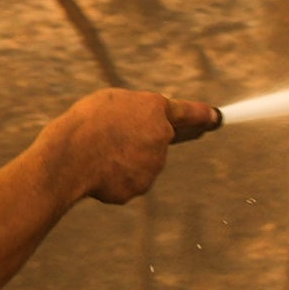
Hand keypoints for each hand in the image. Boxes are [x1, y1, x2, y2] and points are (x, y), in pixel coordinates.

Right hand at [45, 86, 220, 203]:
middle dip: (155, 138)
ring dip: (125, 158)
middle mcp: (162, 136)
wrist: (72, 156)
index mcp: (155, 108)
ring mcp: (154, 164)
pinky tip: (98, 171)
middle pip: (165, 138)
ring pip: (142, 162)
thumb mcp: (111, 103)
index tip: (216, 118)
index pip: (188, 112)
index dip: (204, 116)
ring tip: (98, 152)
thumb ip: (136, 113)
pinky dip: (115, 177)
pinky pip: (129, 180)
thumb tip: (147, 127)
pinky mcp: (142, 186)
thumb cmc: (86, 123)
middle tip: (142, 138)